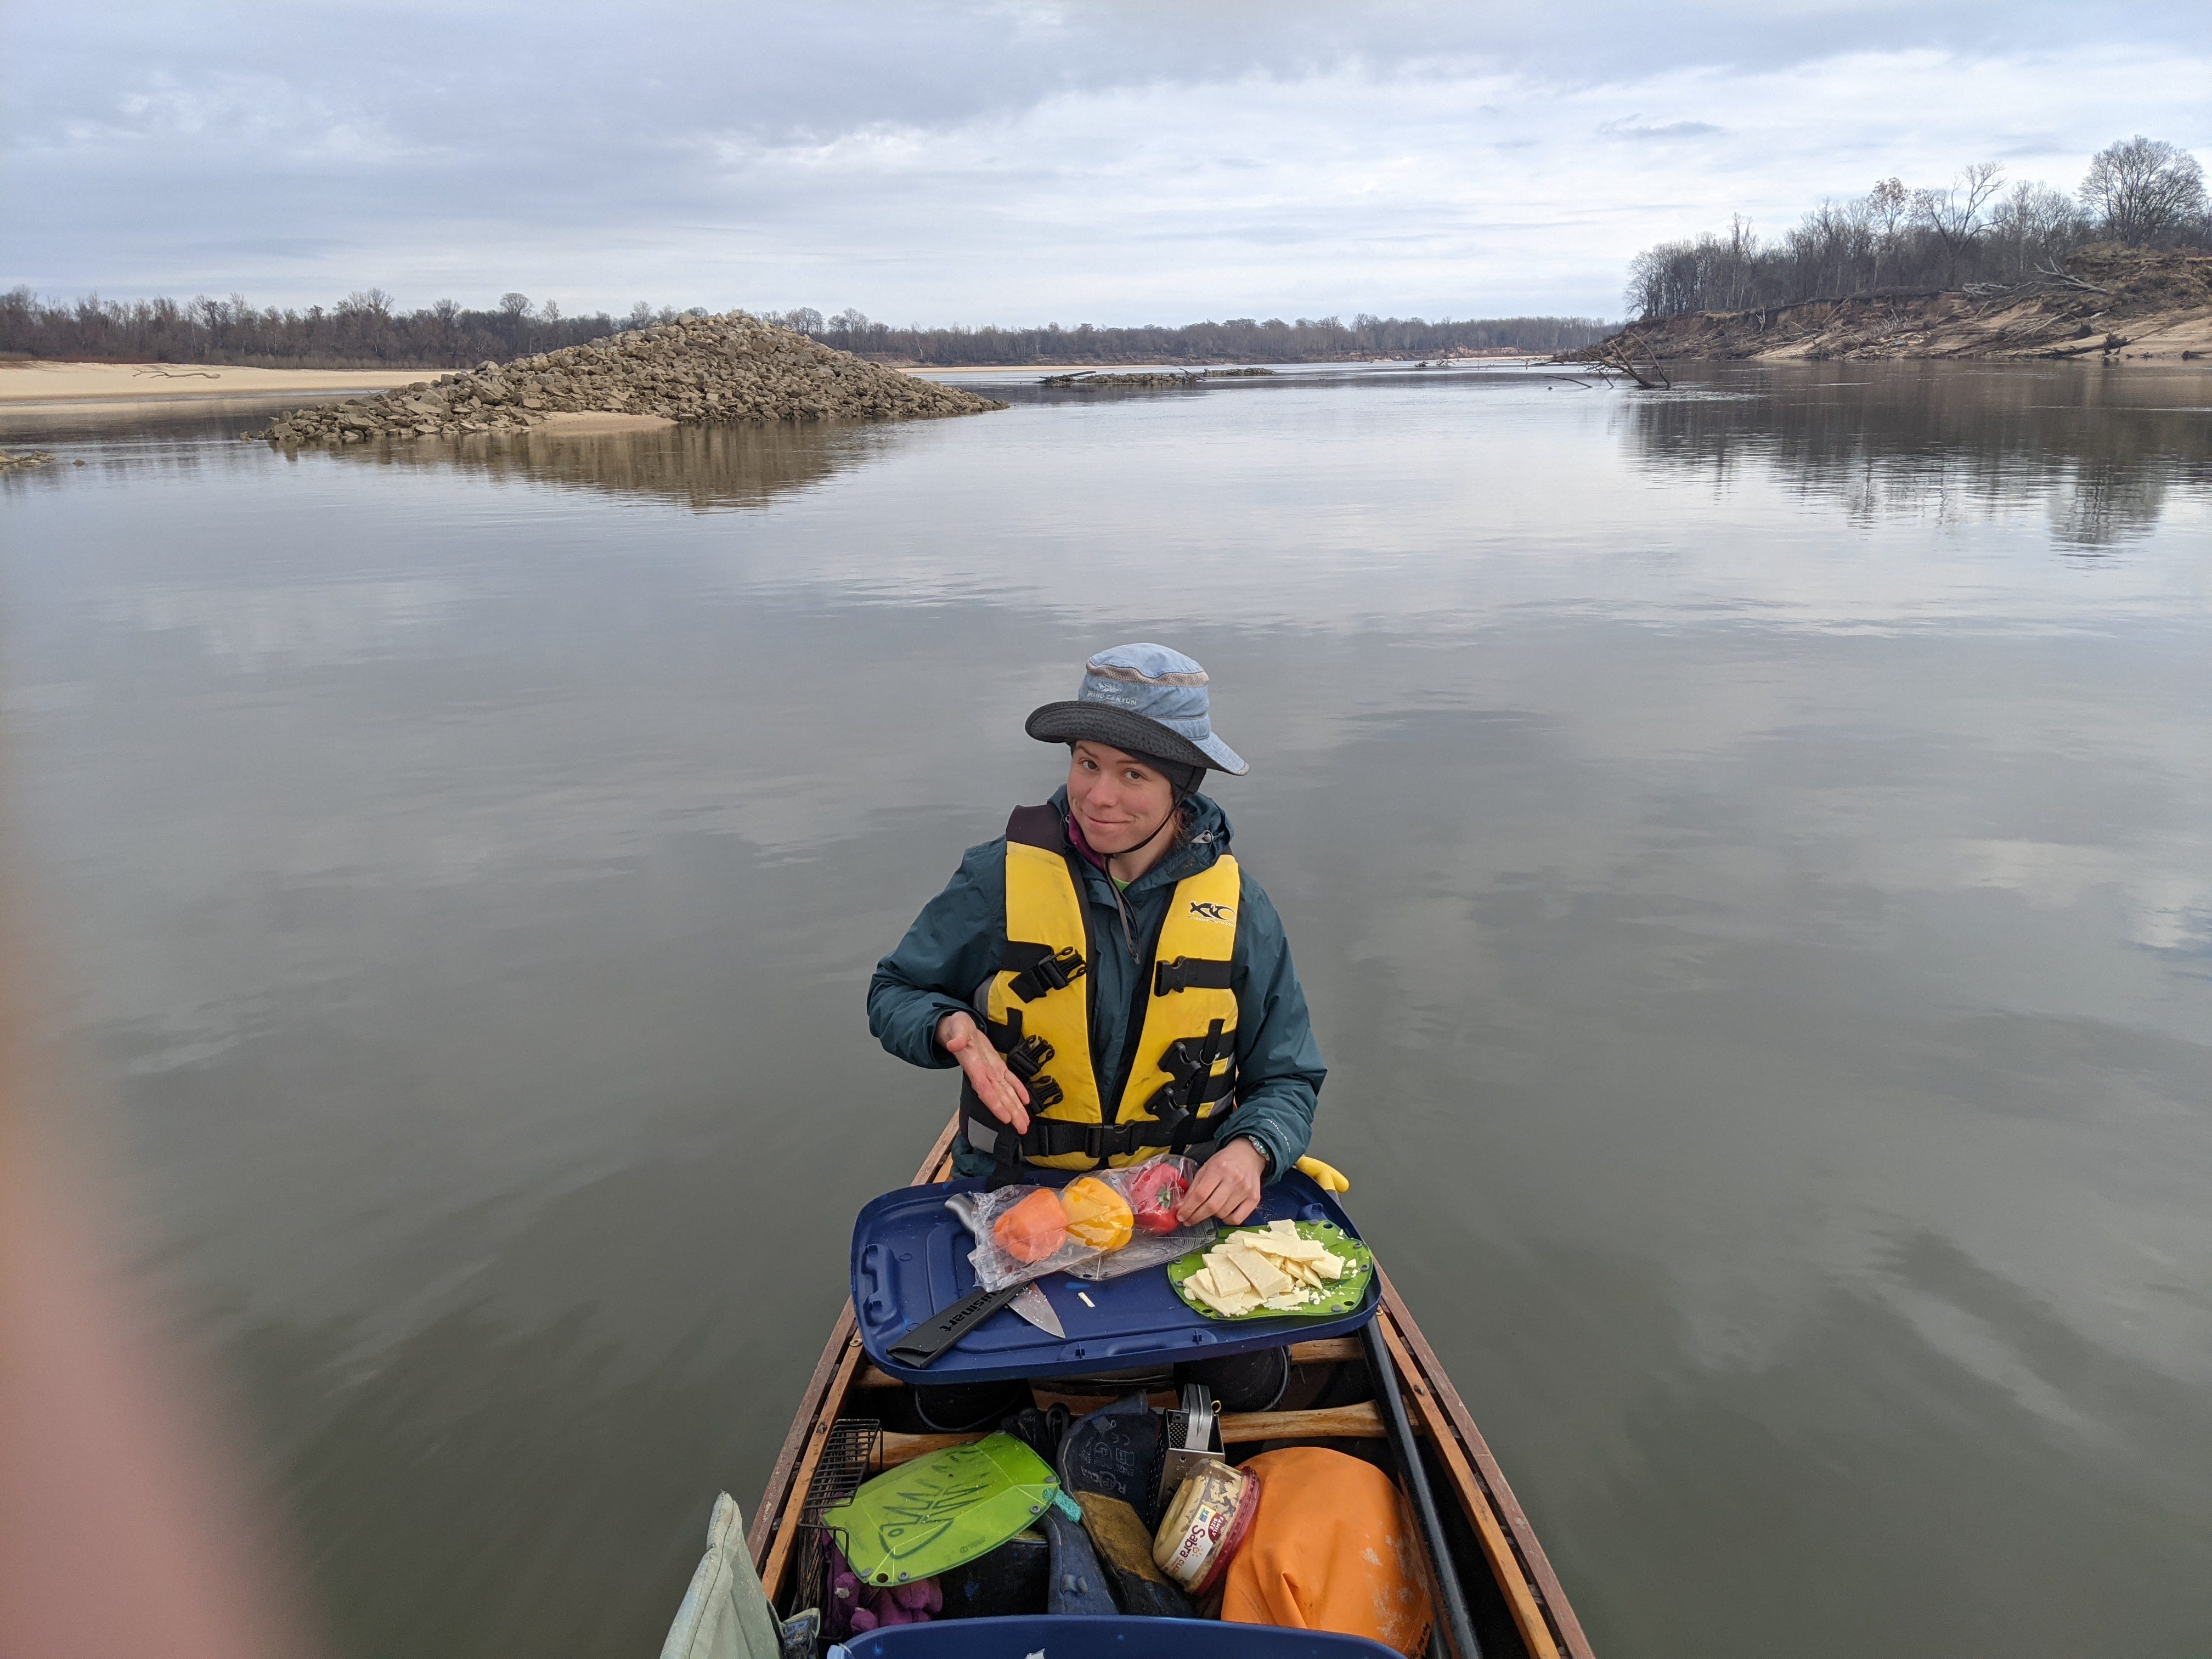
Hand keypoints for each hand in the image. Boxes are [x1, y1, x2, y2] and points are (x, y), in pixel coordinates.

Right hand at [937, 1011, 1028, 1134]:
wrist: (958, 1028)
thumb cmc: (957, 1028)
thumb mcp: (956, 1027)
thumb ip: (956, 1037)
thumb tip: (953, 1044)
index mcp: (974, 1067)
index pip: (985, 1089)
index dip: (995, 1104)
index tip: (1005, 1118)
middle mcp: (984, 1073)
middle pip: (999, 1097)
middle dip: (1010, 1113)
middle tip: (1021, 1128)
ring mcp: (991, 1071)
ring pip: (1006, 1092)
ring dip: (1016, 1108)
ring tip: (1024, 1123)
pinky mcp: (997, 1066)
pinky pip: (1010, 1080)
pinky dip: (1018, 1090)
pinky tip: (1025, 1101)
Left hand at [1177, 1138, 1266, 1225]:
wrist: (1249, 1155)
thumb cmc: (1225, 1161)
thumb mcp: (1206, 1167)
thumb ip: (1195, 1186)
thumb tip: (1183, 1206)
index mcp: (1218, 1168)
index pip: (1200, 1194)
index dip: (1188, 1208)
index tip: (1180, 1216)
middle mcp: (1233, 1179)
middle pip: (1211, 1207)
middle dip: (1196, 1217)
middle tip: (1188, 1220)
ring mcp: (1245, 1190)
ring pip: (1223, 1214)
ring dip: (1211, 1216)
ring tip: (1209, 1209)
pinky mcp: (1255, 1198)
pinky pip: (1237, 1219)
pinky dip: (1227, 1220)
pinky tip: (1223, 1213)